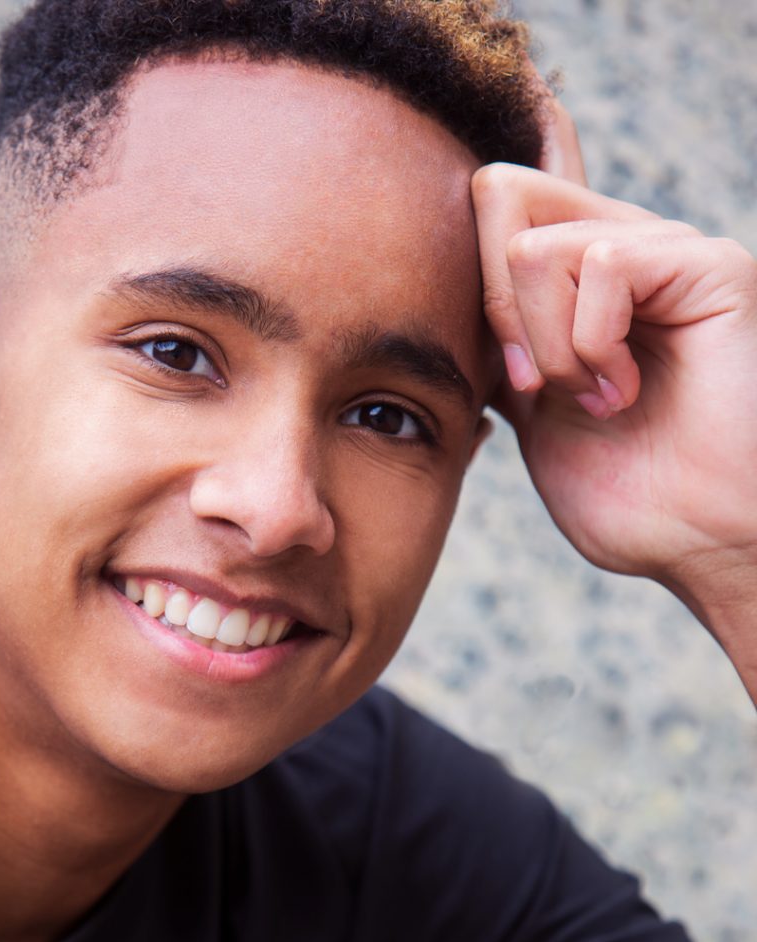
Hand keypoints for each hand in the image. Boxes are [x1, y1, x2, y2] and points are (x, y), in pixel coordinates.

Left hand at [471, 99, 756, 652]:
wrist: (701, 542)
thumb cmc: (632, 499)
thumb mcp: (531, 414)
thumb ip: (497, 346)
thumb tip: (443, 294)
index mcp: (577, 279)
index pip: (491, 201)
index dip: (467, 280)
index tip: (506, 379)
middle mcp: (621, 245)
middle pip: (496, 193)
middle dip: (494, 312)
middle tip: (537, 387)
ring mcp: (663, 249)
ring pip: (533, 246)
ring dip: (548, 348)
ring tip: (598, 400)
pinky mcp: (704, 263)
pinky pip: (602, 262)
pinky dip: (593, 347)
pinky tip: (627, 391)